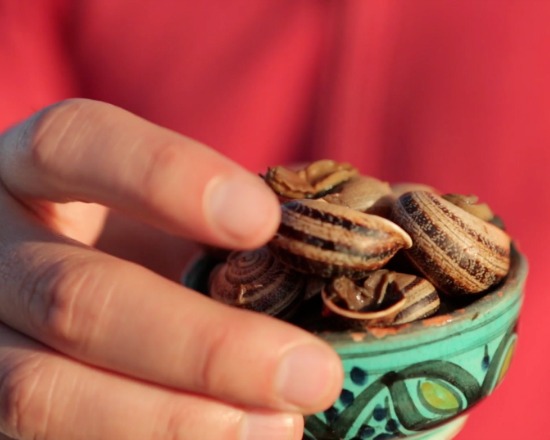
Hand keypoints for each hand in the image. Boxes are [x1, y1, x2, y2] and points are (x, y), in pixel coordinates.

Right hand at [0, 100, 342, 439]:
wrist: (76, 300)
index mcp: (37, 175)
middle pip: (77, 298)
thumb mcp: (170, 214)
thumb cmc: (137, 240)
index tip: (262, 221)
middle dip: (203, 348)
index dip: (165, 175)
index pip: (77, 145)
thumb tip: (366, 227)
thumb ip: (234, 222)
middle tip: (310, 377)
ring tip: (276, 431)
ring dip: (171, 423)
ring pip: (43, 394)